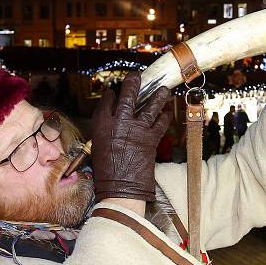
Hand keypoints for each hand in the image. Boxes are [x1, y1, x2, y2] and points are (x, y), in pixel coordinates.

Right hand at [91, 72, 171, 202]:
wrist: (120, 188)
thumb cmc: (106, 172)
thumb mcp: (98, 147)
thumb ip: (105, 131)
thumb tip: (112, 123)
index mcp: (102, 125)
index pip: (107, 102)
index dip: (111, 94)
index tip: (113, 91)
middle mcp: (119, 122)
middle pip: (128, 96)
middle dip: (133, 82)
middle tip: (137, 76)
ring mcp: (137, 129)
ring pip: (150, 105)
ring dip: (158, 95)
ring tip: (163, 89)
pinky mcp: (151, 138)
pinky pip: (161, 123)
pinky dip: (165, 116)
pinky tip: (167, 111)